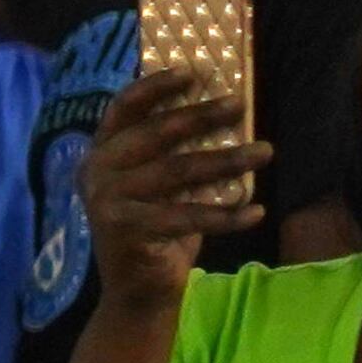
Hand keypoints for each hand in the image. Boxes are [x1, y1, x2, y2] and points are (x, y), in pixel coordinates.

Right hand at [80, 67, 268, 310]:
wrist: (137, 290)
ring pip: (176, 171)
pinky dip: (226, 216)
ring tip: (264, 152)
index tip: (193, 72)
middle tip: (241, 105)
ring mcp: (108, 201)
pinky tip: (256, 211)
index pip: (123, 109)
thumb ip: (175, 154)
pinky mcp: (127, 230)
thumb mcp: (161, 185)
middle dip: (201, 116)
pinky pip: (187, 217)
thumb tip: (223, 113)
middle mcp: (97, 172)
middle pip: (155, 134)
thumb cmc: (157, 228)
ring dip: (226, 160)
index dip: (156, 87)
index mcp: (101, 153)